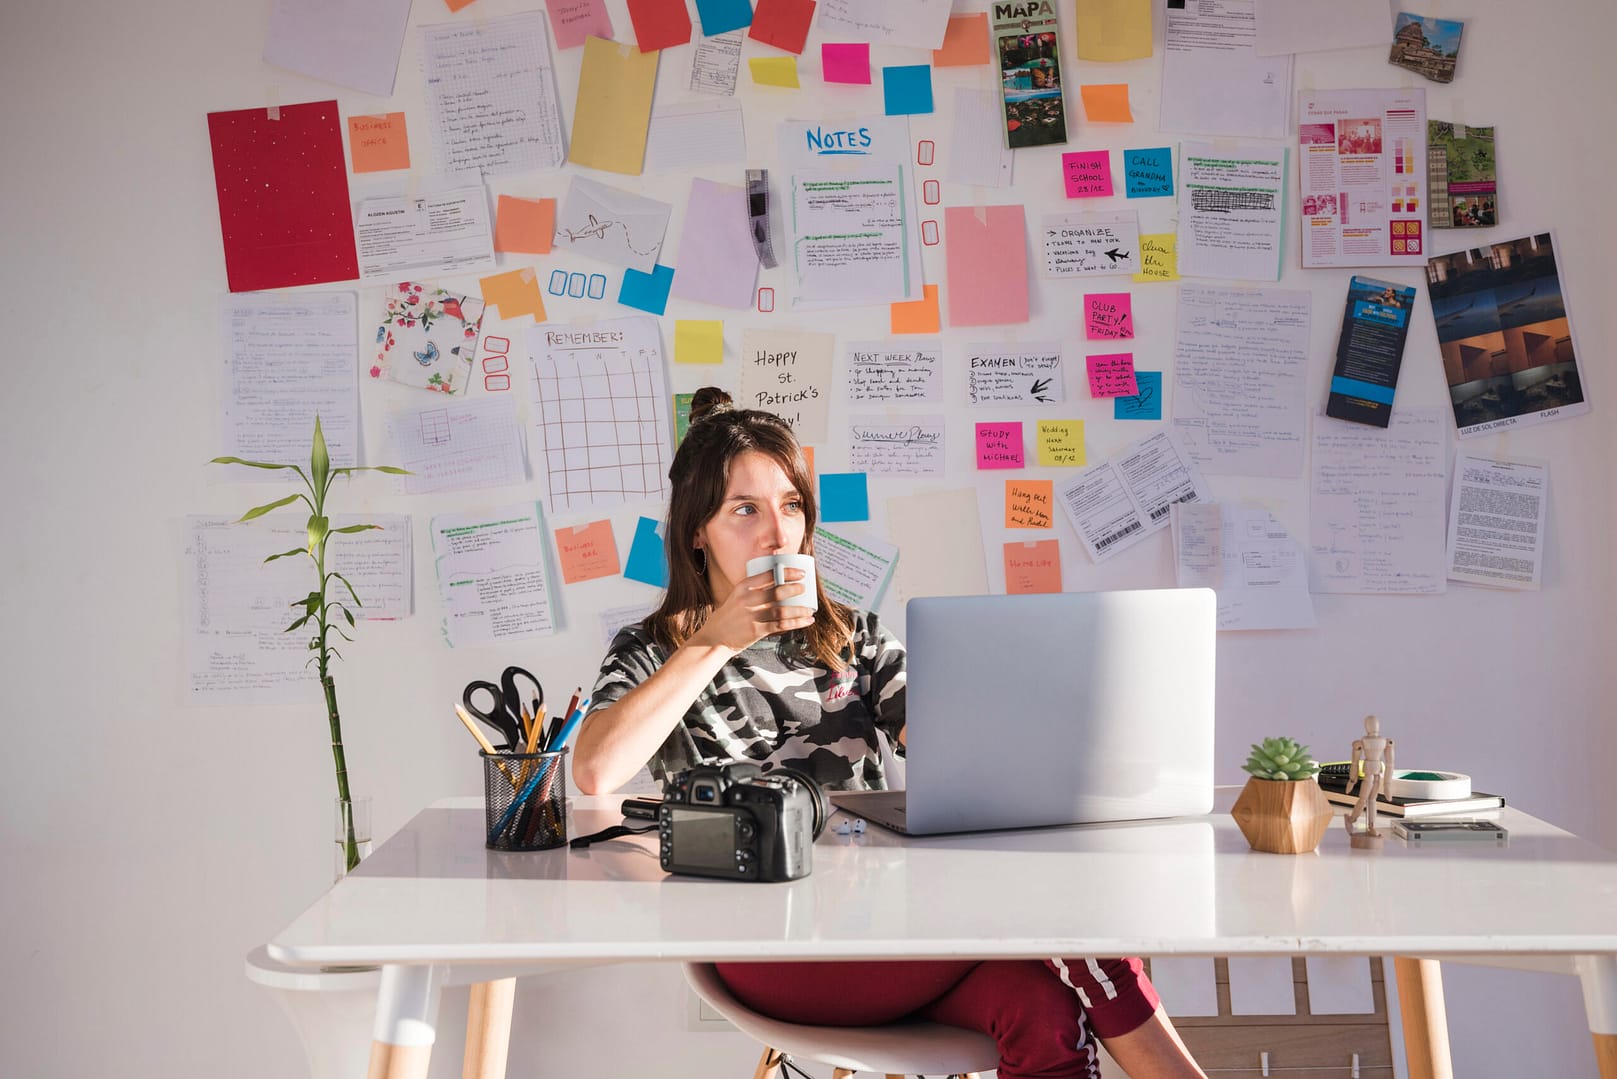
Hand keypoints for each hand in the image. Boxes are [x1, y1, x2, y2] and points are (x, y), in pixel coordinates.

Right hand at [690, 568, 815, 651]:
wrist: (714, 638)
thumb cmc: (729, 616)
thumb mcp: (737, 597)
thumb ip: (755, 590)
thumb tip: (782, 584)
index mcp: (743, 587)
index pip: (769, 574)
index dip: (787, 572)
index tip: (800, 573)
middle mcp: (747, 600)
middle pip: (777, 591)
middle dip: (795, 589)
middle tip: (804, 588)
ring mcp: (752, 616)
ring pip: (782, 610)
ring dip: (799, 609)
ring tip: (809, 608)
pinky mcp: (756, 630)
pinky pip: (781, 625)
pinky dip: (796, 623)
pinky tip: (806, 621)